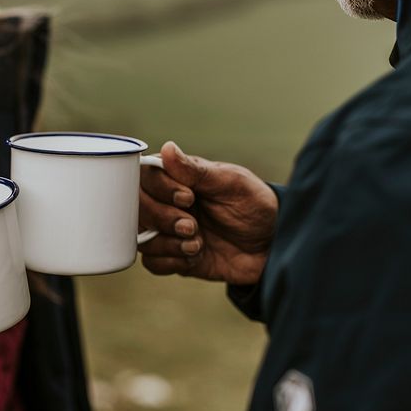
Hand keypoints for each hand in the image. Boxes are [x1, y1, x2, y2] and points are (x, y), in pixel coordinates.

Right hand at [139, 142, 277, 284]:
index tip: (188, 197)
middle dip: (162, 219)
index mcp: (178, 178)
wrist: (273, 245)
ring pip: (140, 237)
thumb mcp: (231, 183)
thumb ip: (196, 171)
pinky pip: (152, 262)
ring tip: (197, 243)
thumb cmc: (255, 205)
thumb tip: (167, 148)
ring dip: (167, 243)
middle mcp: (167, 202)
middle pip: (136, 207)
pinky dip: (171, 261)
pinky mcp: (175, 256)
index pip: (144, 176)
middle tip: (192, 225)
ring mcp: (169, 230)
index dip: (160, 189)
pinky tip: (195, 256)